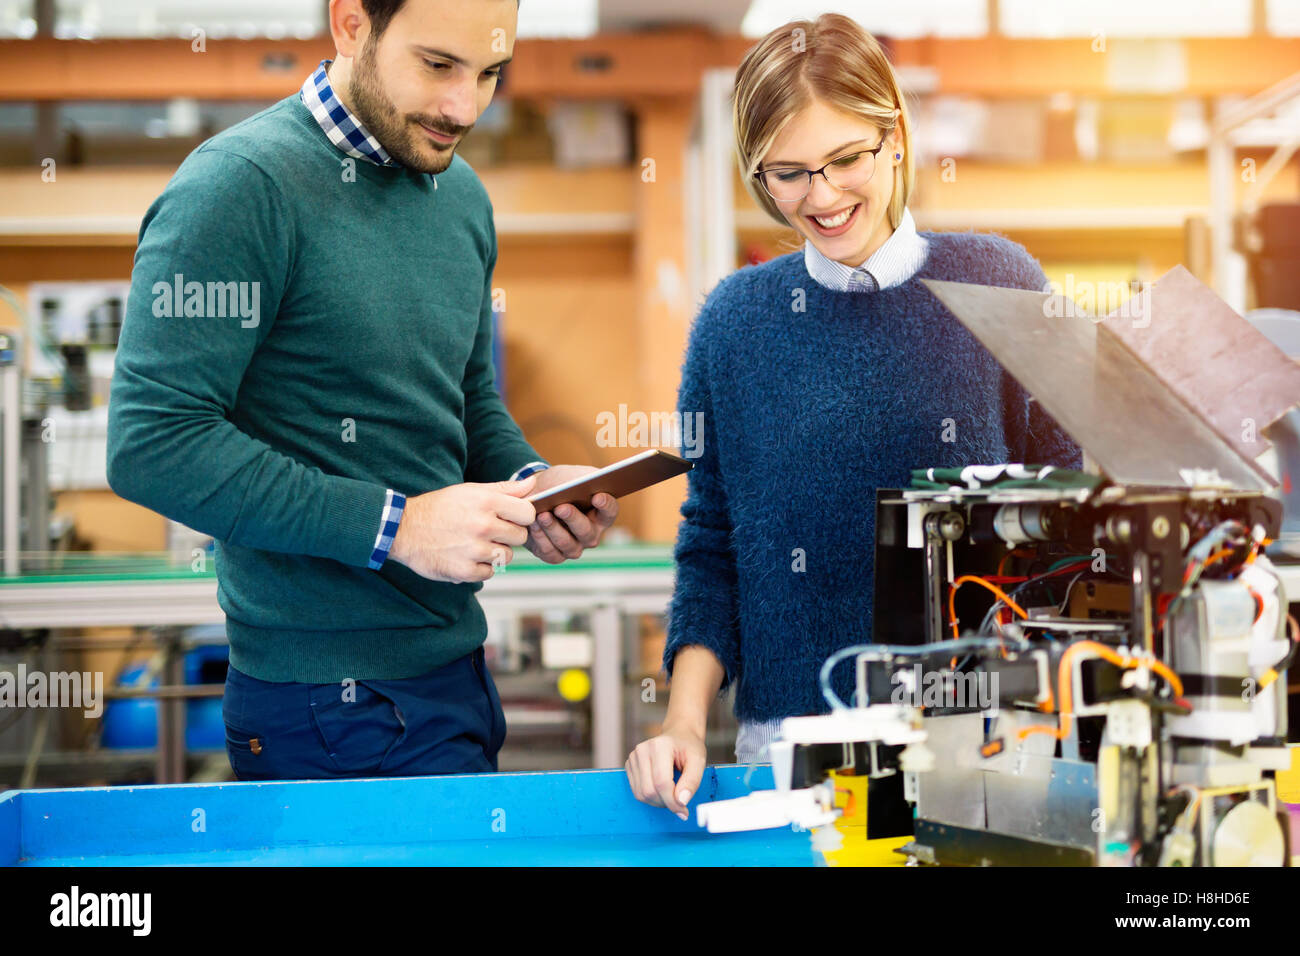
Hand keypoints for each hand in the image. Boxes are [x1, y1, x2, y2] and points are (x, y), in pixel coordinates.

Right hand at [388, 476, 536, 582]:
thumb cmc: (440, 507)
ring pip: (506, 556)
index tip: (510, 518)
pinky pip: (489, 573)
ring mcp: (474, 550)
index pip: (528, 514)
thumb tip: (532, 485)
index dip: (521, 517)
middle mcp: (483, 526)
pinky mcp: (464, 571)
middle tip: (489, 531)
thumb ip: (505, 489)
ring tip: (475, 543)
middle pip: (520, 537)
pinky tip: (466, 556)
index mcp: (487, 502)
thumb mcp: (470, 491)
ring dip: (495, 552)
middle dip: (508, 535)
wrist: (403, 529)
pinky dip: (480, 567)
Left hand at [524, 465, 618, 564]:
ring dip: (554, 529)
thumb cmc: (558, 484)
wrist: (535, 495)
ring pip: (567, 544)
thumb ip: (583, 477)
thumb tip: (587, 481)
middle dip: (573, 519)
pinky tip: (533, 525)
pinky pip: (550, 552)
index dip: (606, 505)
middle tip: (561, 507)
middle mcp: (590, 534)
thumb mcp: (572, 475)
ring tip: (542, 515)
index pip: (610, 511)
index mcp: (601, 514)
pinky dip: (540, 538)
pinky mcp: (553, 555)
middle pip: (587, 532)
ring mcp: (573, 547)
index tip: (597, 496)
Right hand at [625, 722, 706, 820]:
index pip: (662, 782)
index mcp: (659, 746)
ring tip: (672, 795)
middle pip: (649, 790)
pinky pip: (637, 791)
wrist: (679, 735)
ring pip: (641, 794)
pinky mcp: (629, 765)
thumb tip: (681, 801)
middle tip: (679, 802)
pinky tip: (662, 790)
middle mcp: (642, 750)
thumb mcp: (698, 761)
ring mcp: (633, 757)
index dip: (673, 801)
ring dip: (658, 802)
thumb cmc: (689, 747)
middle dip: (666, 803)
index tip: (684, 811)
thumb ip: (692, 781)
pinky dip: (650, 798)